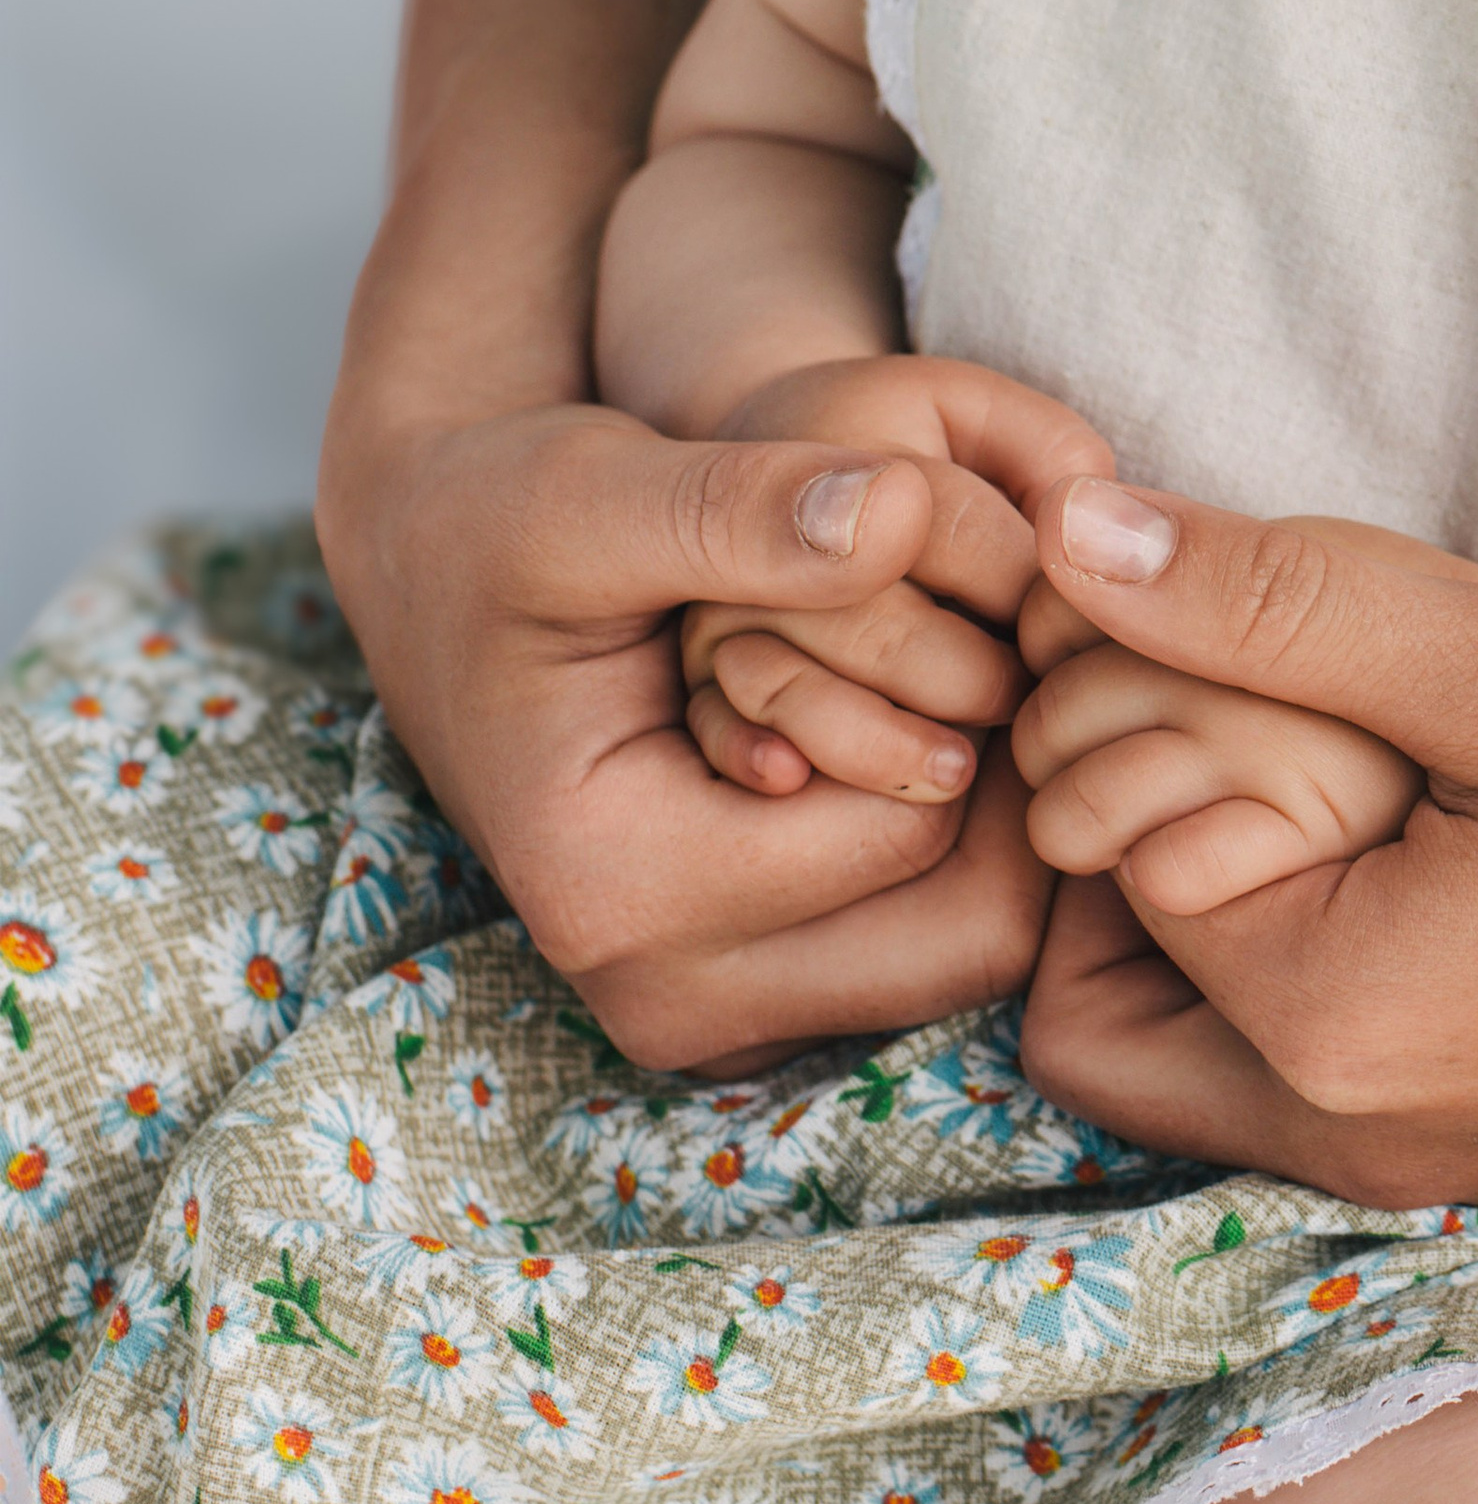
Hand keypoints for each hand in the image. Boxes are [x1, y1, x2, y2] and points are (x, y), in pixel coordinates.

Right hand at [310, 373, 1097, 1073]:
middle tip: (1011, 630)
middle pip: (965, 926)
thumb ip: (742, 506)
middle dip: (1012, 773)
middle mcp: (665, 996)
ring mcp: (712, 1014)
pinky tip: (940, 714)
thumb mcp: (595, 489)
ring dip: (1005, 810)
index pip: (910, 825)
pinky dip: (963, 840)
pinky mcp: (752, 996)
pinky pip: (926, 943)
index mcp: (616, 890)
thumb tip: (905, 512)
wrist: (439, 578)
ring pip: (967, 944)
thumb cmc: (502, 520)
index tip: (975, 582)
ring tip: (980, 660)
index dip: (971, 690)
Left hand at [1009, 473, 1477, 1209]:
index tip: (1236, 624)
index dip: (1134, 714)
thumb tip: (1067, 533)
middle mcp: (1352, 1141)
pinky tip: (1422, 815)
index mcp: (1332, 1030)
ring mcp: (1427, 1163)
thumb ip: (1275, 598)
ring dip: (1223, 880)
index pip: (1093, 854)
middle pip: (1098, 988)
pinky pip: (1309, 1057)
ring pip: (1197, 1027)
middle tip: (1255, 695)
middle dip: (1134, 827)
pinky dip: (1310, 937)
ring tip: (1343, 745)